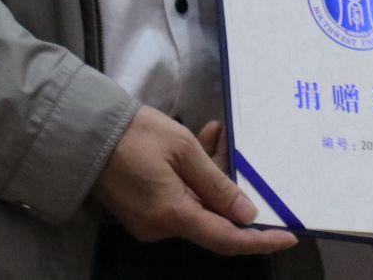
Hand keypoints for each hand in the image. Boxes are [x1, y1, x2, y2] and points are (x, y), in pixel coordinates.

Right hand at [90, 106, 295, 255]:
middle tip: (228, 142)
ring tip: (212, 132)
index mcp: (173, 214)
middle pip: (212, 216)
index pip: (226, 239)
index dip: (259, 241)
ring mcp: (149, 220)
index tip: (287, 237)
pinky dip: (193, 176)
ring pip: (197, 203)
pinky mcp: (142, 210)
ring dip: (210, 172)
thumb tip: (246, 215)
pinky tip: (198, 142)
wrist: (84, 131)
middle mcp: (161, 226)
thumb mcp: (183, 150)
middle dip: (228, 183)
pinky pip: (179, 198)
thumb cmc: (135, 135)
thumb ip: (217, 184)